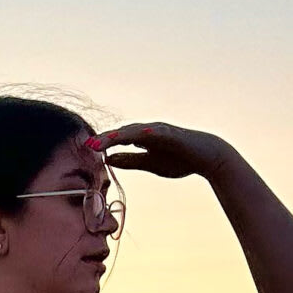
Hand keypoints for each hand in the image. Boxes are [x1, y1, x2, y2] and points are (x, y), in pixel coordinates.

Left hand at [91, 120, 235, 181]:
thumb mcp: (150, 163)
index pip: (118, 140)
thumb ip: (130, 160)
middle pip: (122, 133)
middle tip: (88, 145)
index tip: (86, 150)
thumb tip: (109, 160)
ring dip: (119, 135)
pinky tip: (135, 135)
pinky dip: (145, 133)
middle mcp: (148, 131)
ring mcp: (159, 130)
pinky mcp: (171, 133)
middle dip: (105, 139)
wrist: (207, 157)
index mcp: (141, 138)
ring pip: (135, 131)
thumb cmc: (179, 159)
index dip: (103, 144)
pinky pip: (156, 132)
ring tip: (105, 141)